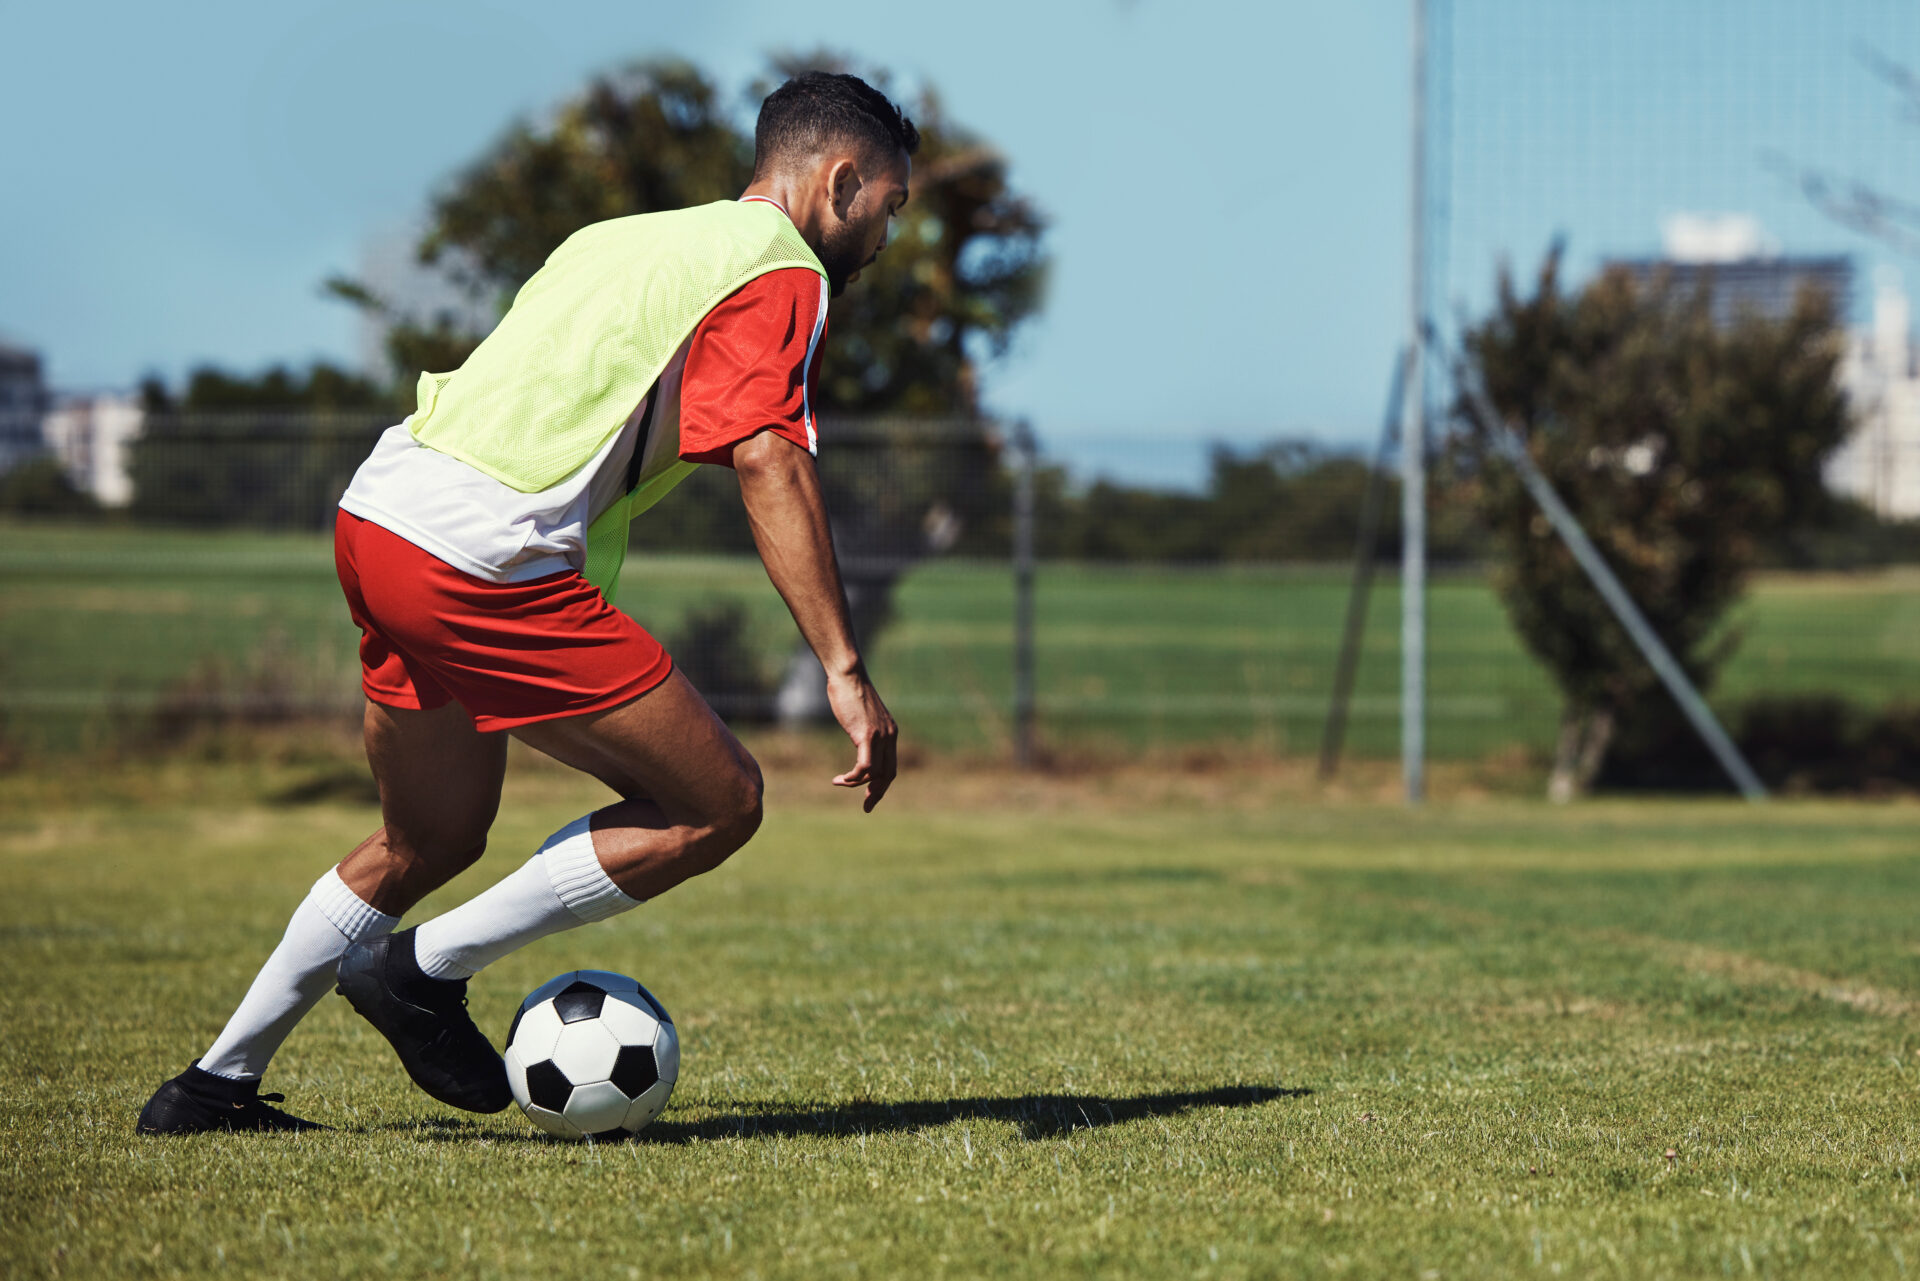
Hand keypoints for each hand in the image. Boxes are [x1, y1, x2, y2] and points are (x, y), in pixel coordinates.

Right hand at [826, 669, 897, 811]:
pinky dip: (853, 778)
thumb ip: (864, 729)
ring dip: (857, 784)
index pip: (891, 766)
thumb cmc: (849, 690)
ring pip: (875, 773)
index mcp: (890, 732)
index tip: (869, 795)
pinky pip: (865, 767)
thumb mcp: (860, 714)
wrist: (848, 674)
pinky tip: (840, 779)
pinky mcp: (867, 735)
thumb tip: (859, 738)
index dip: (881, 784)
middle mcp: (889, 736)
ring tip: (839, 782)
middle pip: (888, 774)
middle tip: (866, 807)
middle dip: (877, 793)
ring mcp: (880, 736)